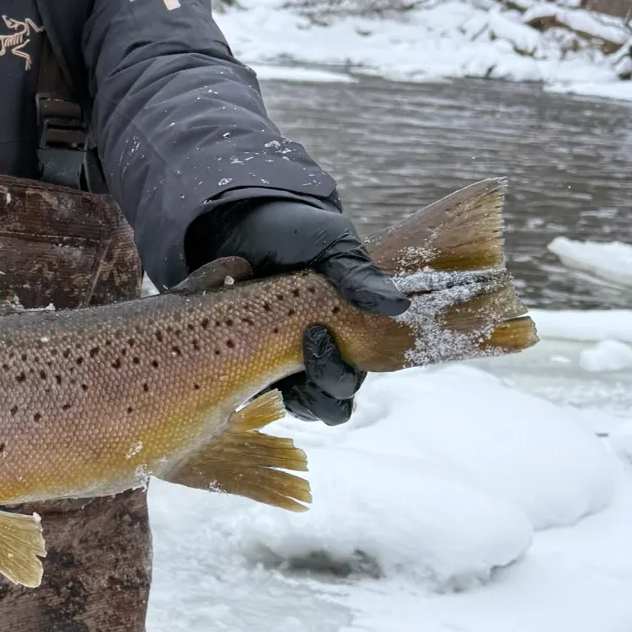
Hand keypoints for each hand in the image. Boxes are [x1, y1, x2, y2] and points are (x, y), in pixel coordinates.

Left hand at [203, 198, 408, 424]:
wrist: (245, 225)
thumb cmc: (296, 235)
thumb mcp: (330, 246)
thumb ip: (358, 276)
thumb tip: (398, 306)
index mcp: (344, 339)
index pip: (349, 381)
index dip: (337, 373)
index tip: (316, 332)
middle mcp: (315, 360)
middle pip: (327, 403)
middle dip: (318, 381)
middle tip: (300, 340)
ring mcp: (278, 367)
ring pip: (292, 406)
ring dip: (284, 389)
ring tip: (264, 354)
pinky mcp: (242, 364)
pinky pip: (248, 395)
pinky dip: (243, 383)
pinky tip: (234, 355)